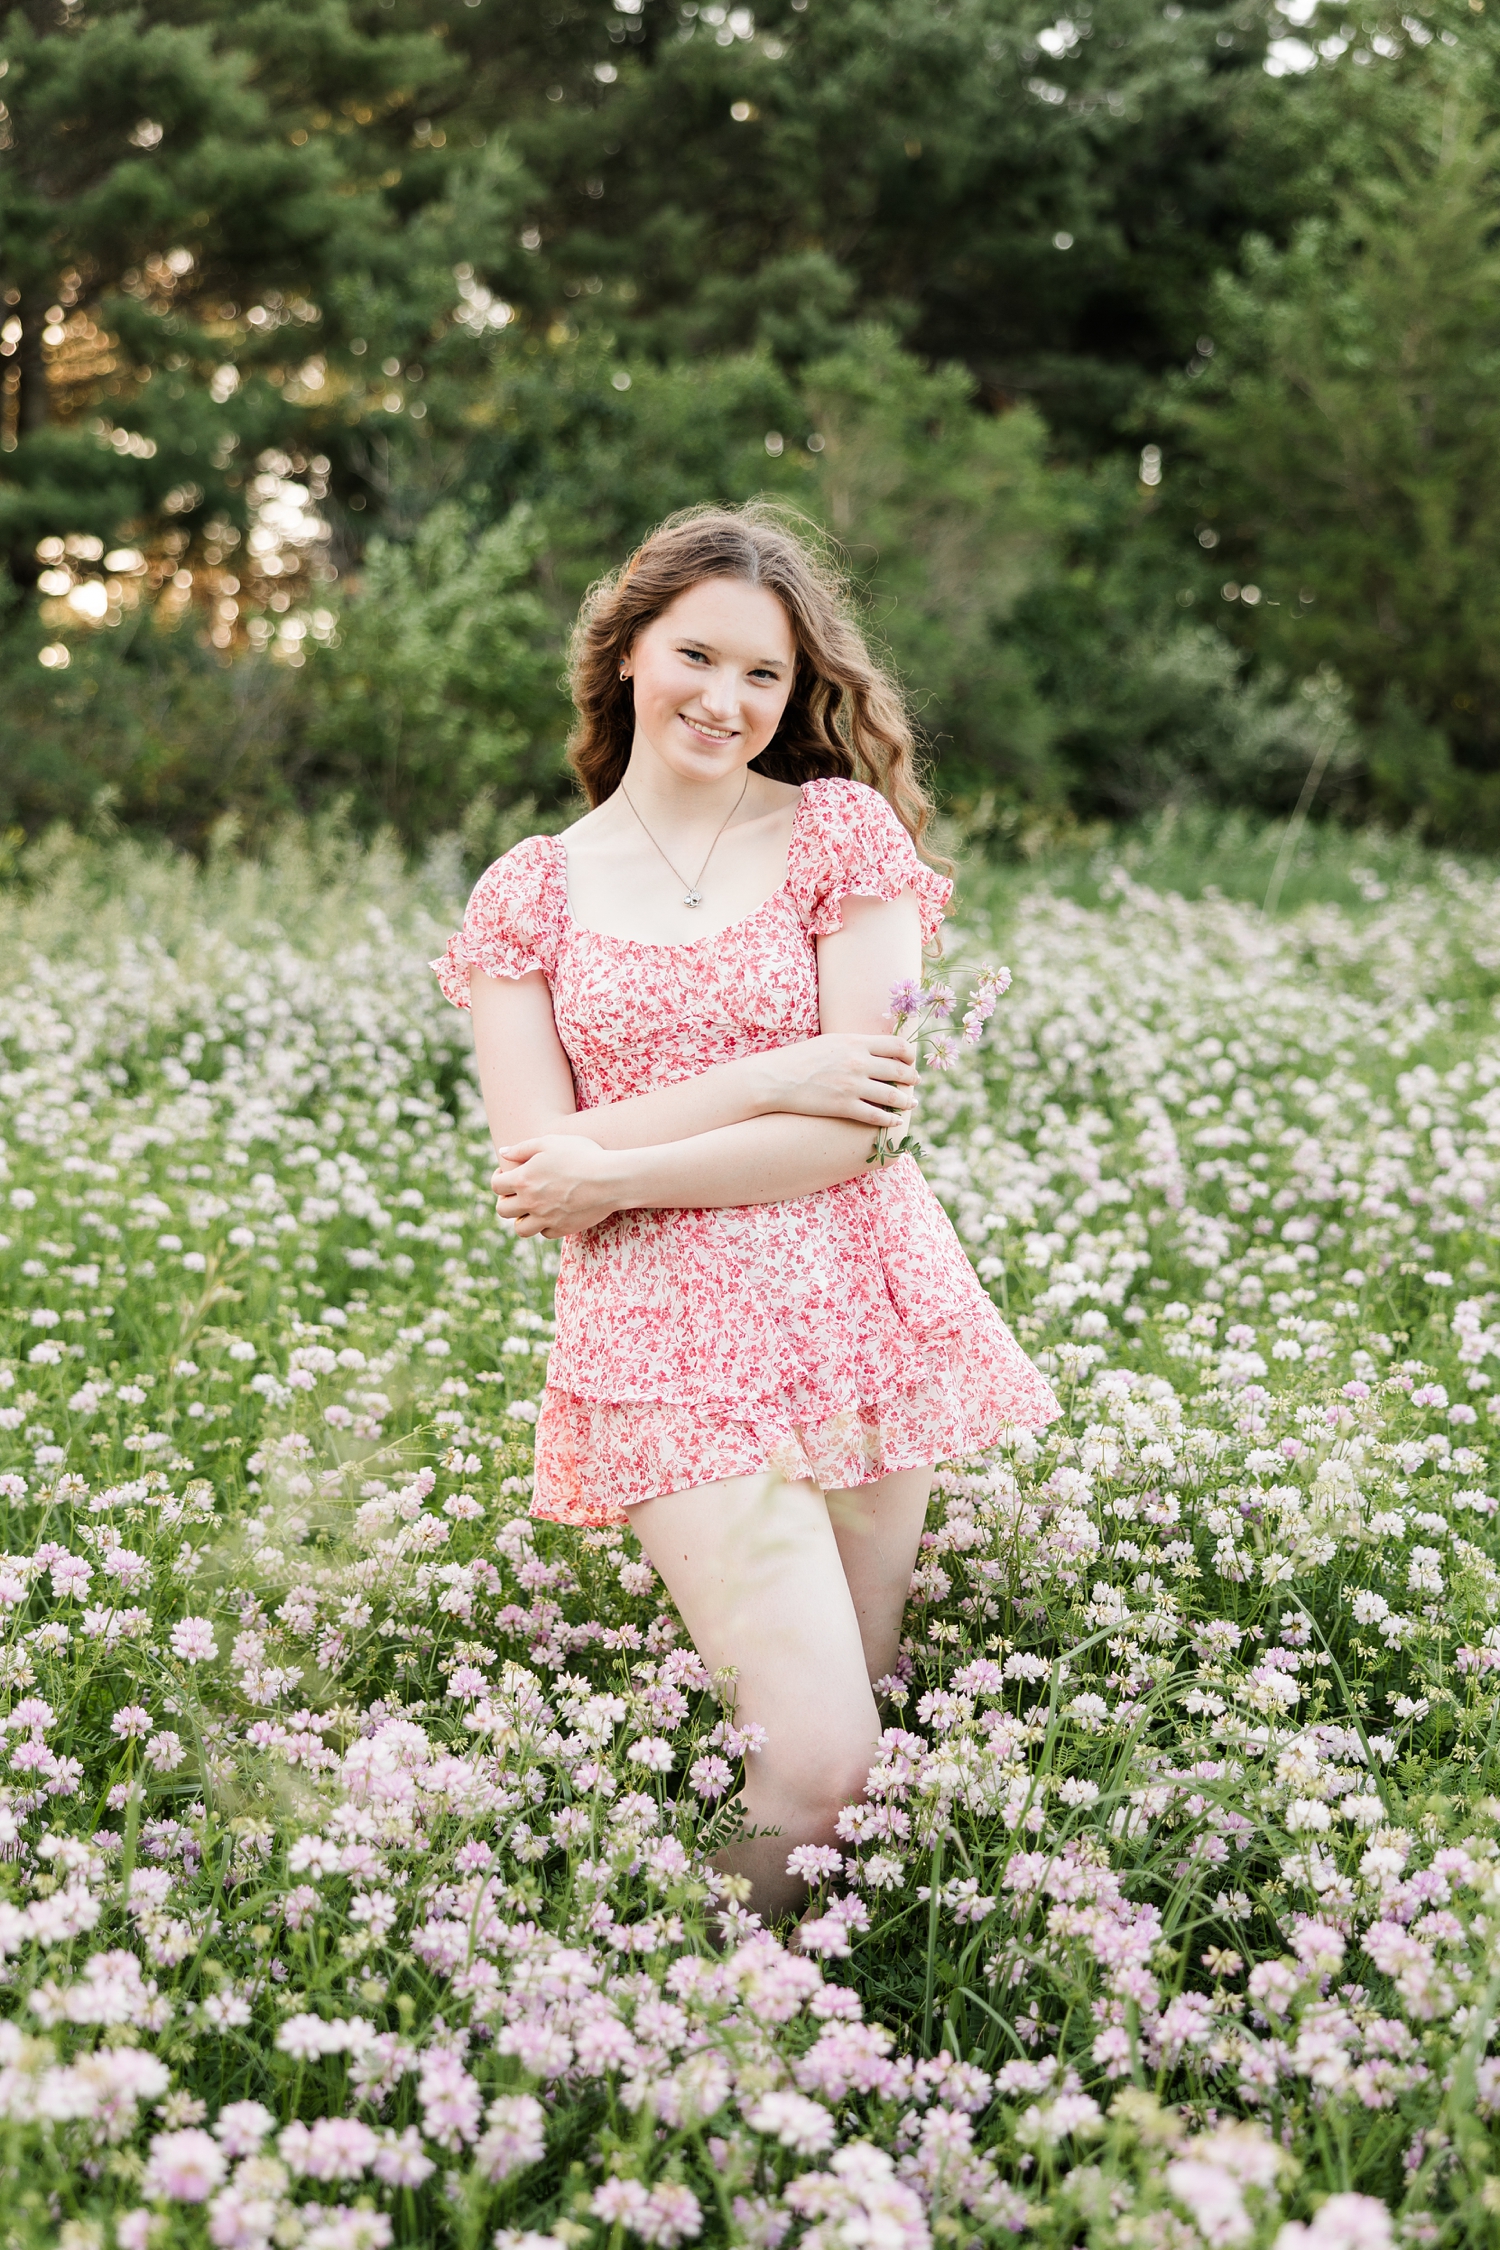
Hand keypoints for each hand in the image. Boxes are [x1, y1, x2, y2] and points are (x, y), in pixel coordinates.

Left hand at [491, 1136, 621, 1237]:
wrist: (610, 1179)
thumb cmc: (581, 1155)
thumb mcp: (550, 1142)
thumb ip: (522, 1148)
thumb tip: (502, 1153)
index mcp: (523, 1180)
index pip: (496, 1186)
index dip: (498, 1179)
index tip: (507, 1175)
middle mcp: (530, 1202)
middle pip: (503, 1210)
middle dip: (506, 1200)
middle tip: (517, 1193)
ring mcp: (546, 1219)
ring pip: (521, 1229)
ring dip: (522, 1218)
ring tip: (532, 1208)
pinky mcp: (563, 1229)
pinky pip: (545, 1233)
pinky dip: (545, 1225)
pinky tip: (553, 1213)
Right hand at [758, 1033, 918, 1129]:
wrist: (775, 1078)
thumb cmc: (801, 1058)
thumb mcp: (832, 1041)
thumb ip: (856, 1045)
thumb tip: (877, 1049)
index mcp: (856, 1042)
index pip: (898, 1046)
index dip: (910, 1056)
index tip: (910, 1062)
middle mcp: (858, 1062)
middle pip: (901, 1071)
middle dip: (912, 1078)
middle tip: (915, 1083)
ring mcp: (852, 1085)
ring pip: (893, 1096)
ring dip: (906, 1101)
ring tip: (910, 1104)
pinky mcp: (843, 1106)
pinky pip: (876, 1116)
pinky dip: (890, 1120)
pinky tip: (895, 1122)